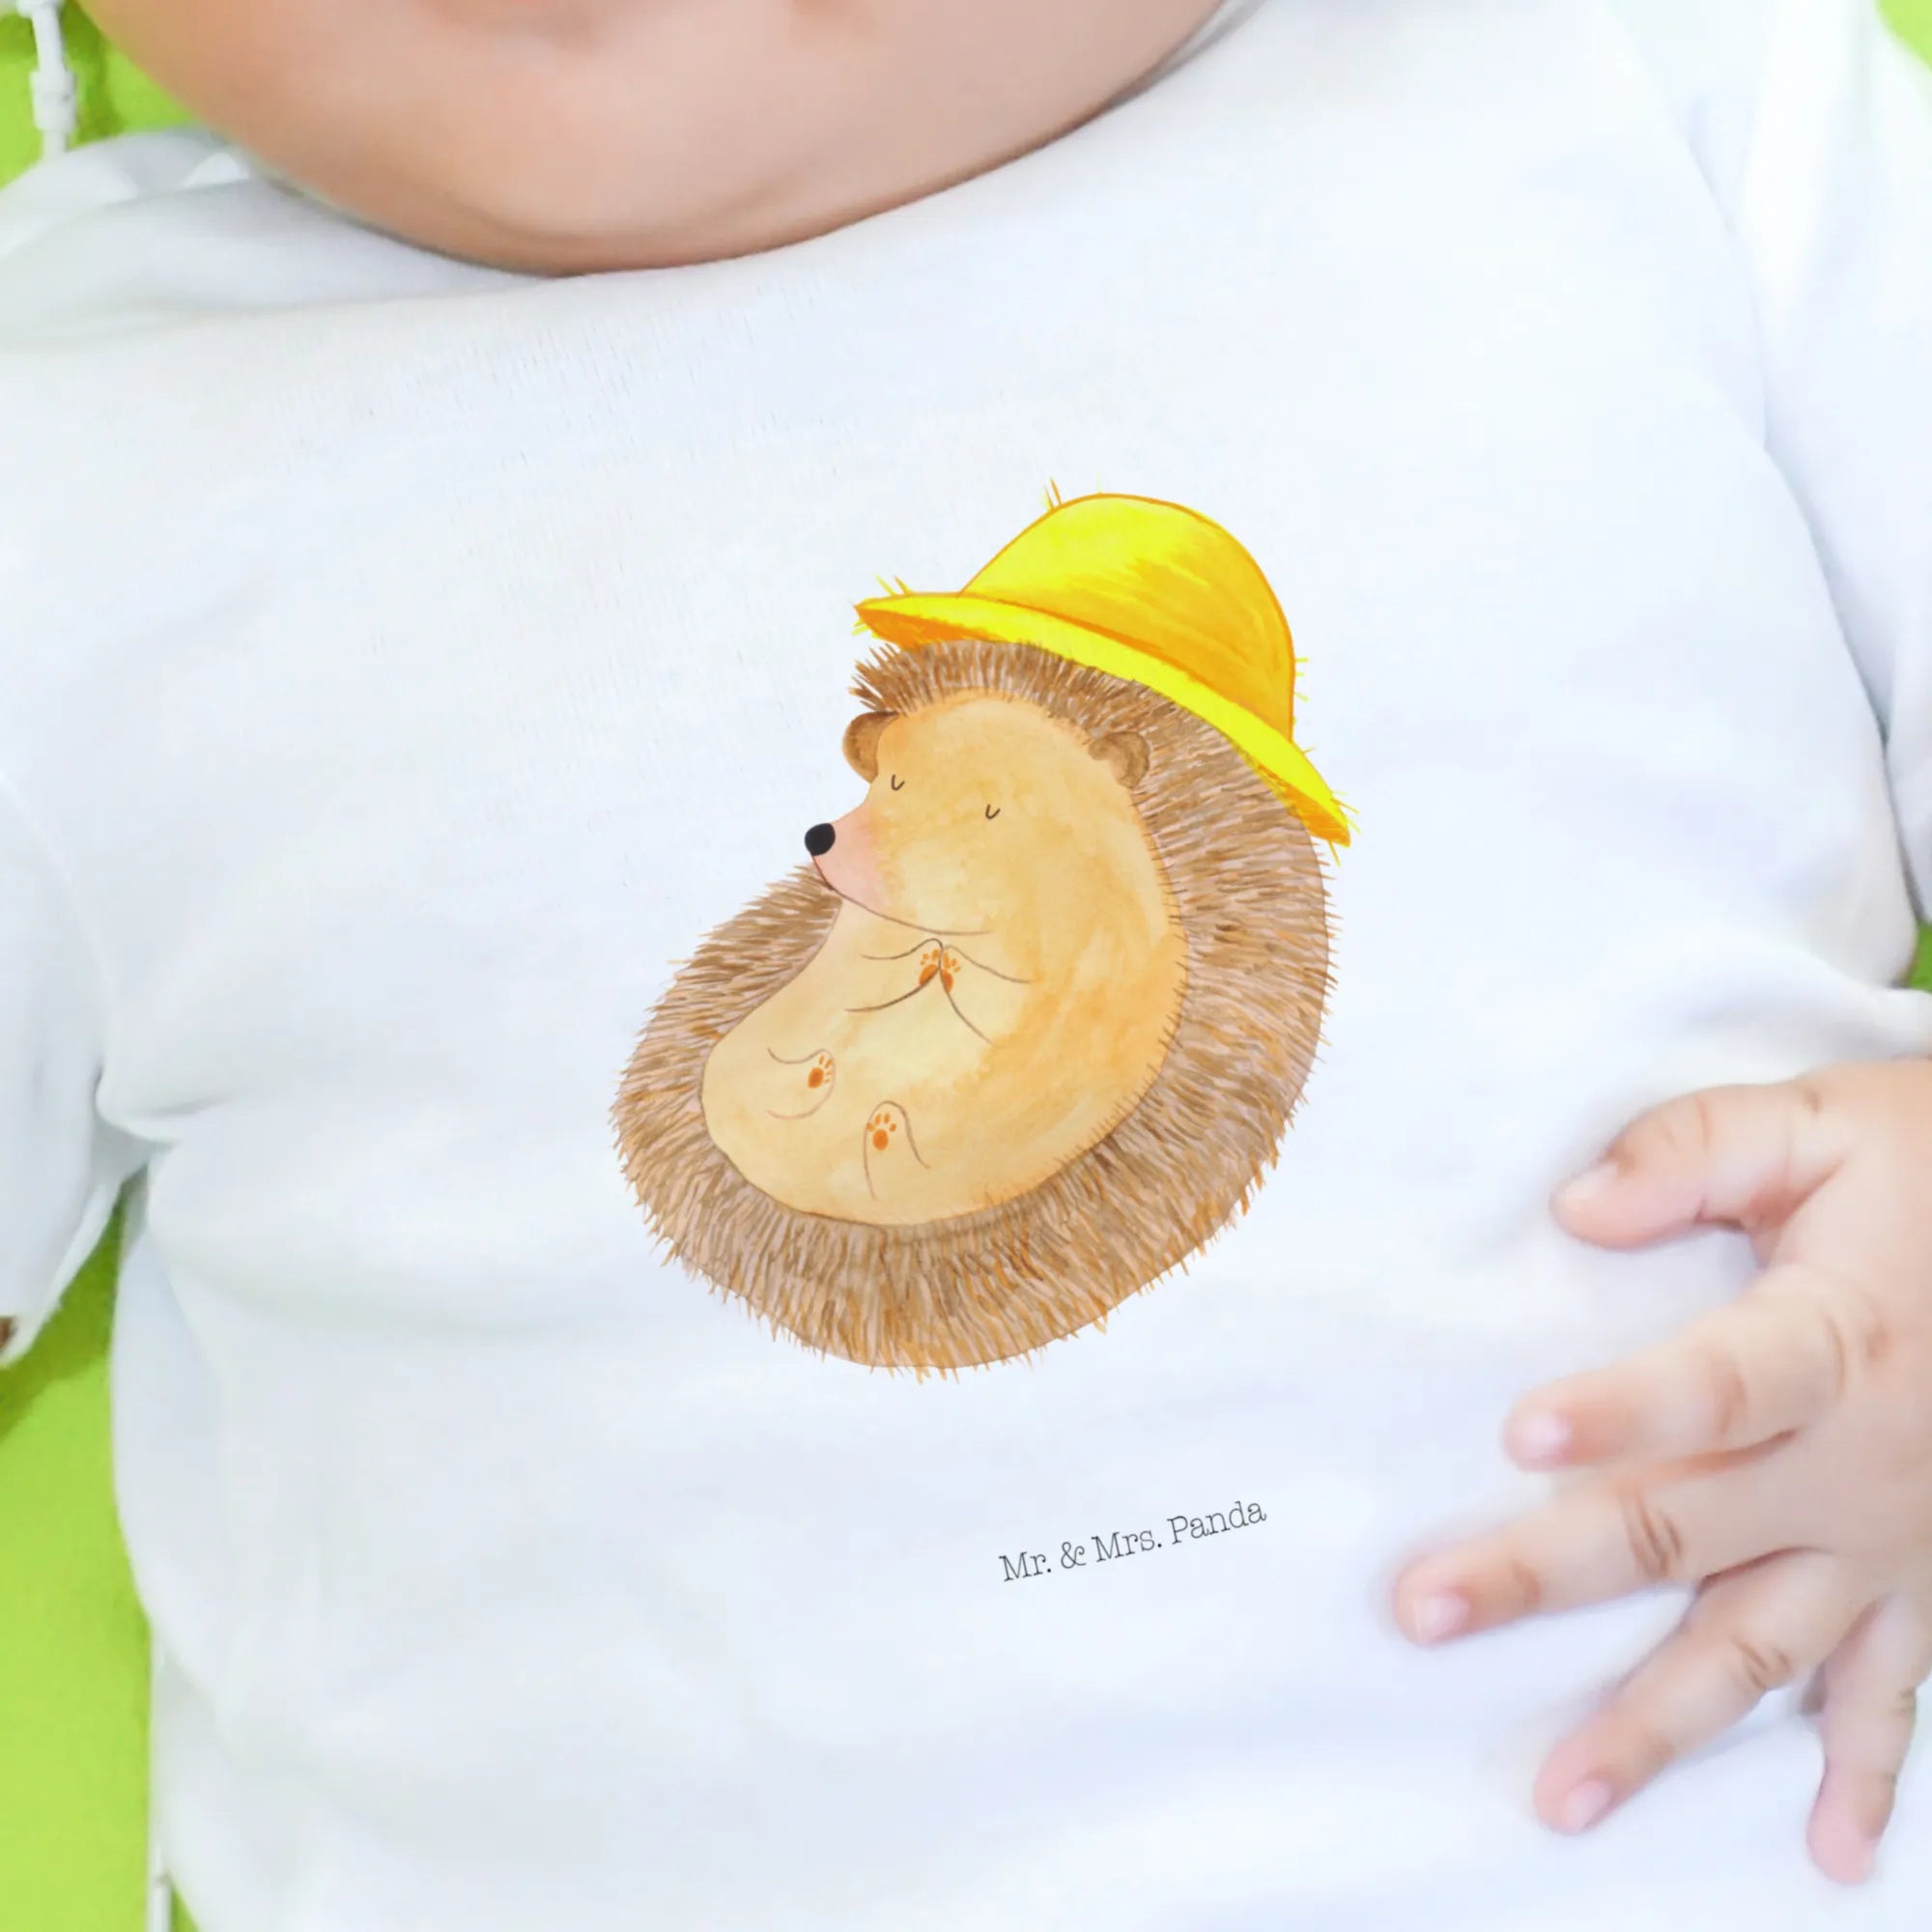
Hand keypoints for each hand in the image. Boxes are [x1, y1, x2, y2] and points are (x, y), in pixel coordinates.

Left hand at [1392, 1061, 1931, 1884]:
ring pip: (1765, 1648)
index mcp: (1833, 1340)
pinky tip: (1827, 1856)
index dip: (1624, 1411)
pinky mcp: (1924, 1576)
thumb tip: (1575, 1208)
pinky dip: (1863, 1775)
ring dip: (1662, 1725)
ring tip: (1565, 1796)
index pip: (1716, 1385)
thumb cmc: (1930, 1164)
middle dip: (1546, 1574)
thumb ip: (1695, 1151)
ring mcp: (1893, 1538)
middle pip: (1688, 1530)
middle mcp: (1860, 1462)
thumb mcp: (1822, 1123)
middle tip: (1425, 1613)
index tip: (1520, 1436)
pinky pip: (1894, 1690)